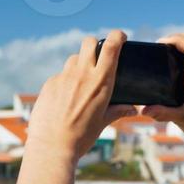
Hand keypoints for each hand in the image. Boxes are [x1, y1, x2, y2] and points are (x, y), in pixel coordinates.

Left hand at [23, 32, 136, 162]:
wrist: (52, 147)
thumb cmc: (81, 137)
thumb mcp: (103, 122)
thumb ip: (118, 111)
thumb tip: (134, 109)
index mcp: (101, 82)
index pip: (111, 46)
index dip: (117, 36)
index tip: (120, 37)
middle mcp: (82, 74)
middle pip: (89, 42)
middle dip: (95, 45)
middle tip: (98, 57)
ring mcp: (64, 77)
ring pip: (74, 58)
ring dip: (80, 64)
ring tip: (81, 82)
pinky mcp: (49, 84)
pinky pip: (60, 75)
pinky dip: (65, 81)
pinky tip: (65, 99)